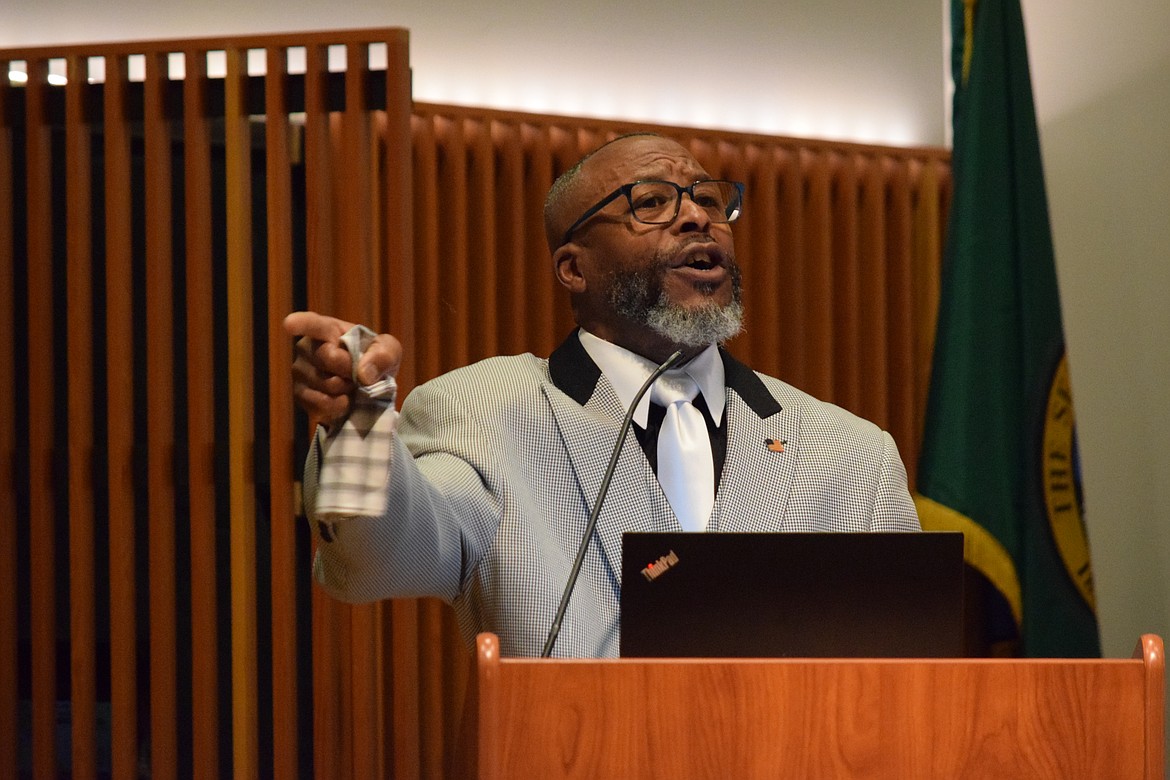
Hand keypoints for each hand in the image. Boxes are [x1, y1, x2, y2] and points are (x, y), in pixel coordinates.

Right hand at [283, 311, 402, 426]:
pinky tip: (344, 400)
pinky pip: (320, 404)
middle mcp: (307, 347)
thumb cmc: (375, 361)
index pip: (312, 323)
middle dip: (351, 370)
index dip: (300, 323)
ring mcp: (300, 371)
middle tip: (358, 373)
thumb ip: (383, 355)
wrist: (367, 390)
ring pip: (326, 384)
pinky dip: (338, 406)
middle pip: (329, 358)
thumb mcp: (390, 352)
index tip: (290, 324)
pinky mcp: (300, 395)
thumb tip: (362, 374)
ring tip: (350, 385)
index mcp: (328, 329)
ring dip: (346, 390)